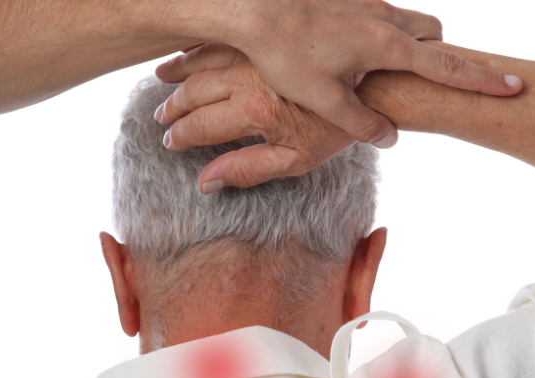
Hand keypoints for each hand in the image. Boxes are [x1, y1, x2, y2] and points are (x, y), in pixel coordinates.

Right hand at [155, 43, 354, 190]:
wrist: (373, 87)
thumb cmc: (336, 131)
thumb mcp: (294, 161)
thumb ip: (247, 170)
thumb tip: (205, 182)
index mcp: (252, 112)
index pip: (199, 126)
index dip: (180, 137)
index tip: (170, 144)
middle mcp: (248, 79)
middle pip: (195, 92)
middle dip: (173, 107)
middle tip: (161, 119)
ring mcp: (257, 55)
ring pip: (204, 60)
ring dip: (180, 73)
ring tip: (163, 81)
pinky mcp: (270, 39)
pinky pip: (224, 40)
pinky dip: (202, 46)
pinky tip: (191, 50)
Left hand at [179, 0, 520, 148]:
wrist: (254, 9)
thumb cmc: (286, 55)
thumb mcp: (324, 100)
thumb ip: (361, 122)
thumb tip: (390, 136)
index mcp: (387, 45)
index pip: (446, 66)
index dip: (480, 80)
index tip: (510, 86)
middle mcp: (385, 18)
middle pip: (431, 38)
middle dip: (440, 59)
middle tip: (436, 85)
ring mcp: (367, 5)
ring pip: (407, 25)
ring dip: (409, 49)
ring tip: (386, 79)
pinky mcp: (348, 1)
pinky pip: (381, 19)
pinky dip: (382, 39)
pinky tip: (352, 58)